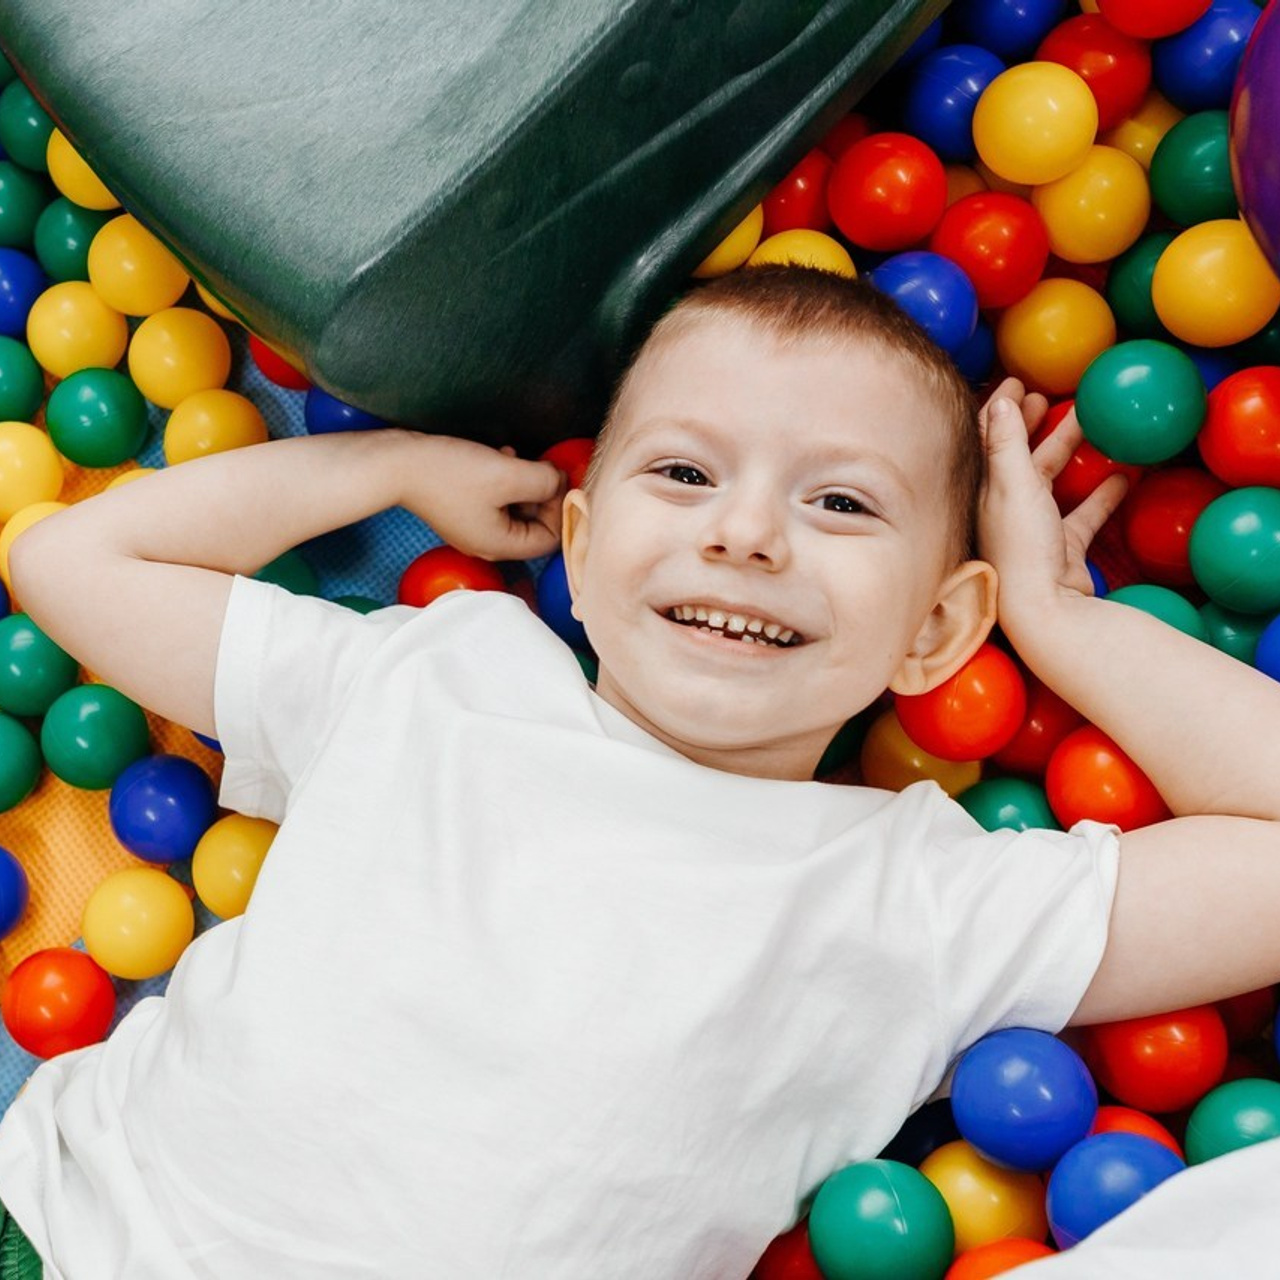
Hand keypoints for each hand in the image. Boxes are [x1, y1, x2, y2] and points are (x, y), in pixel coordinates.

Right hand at [401, 435, 567, 560]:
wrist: (398, 463)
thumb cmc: (450, 473)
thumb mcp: (508, 475)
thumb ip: (545, 482)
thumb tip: (560, 481)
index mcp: (499, 545)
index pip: (550, 539)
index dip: (559, 508)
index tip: (556, 478)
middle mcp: (487, 543)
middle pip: (534, 524)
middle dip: (541, 492)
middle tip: (541, 465)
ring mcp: (473, 527)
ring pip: (515, 507)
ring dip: (522, 481)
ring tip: (515, 456)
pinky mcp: (461, 509)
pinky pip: (495, 499)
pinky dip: (503, 479)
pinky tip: (499, 455)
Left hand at [977, 377, 1128, 624]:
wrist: (1045, 613)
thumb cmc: (1021, 547)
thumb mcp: (1012, 485)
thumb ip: (1007, 443)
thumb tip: (998, 401)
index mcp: (984, 492)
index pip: (986, 440)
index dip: (999, 409)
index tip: (1017, 381)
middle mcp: (1003, 509)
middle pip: (1018, 456)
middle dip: (1032, 424)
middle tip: (1050, 395)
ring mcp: (1033, 530)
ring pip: (1052, 481)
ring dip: (1070, 452)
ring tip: (1091, 421)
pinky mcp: (1061, 550)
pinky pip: (1083, 514)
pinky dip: (1102, 495)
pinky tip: (1125, 475)